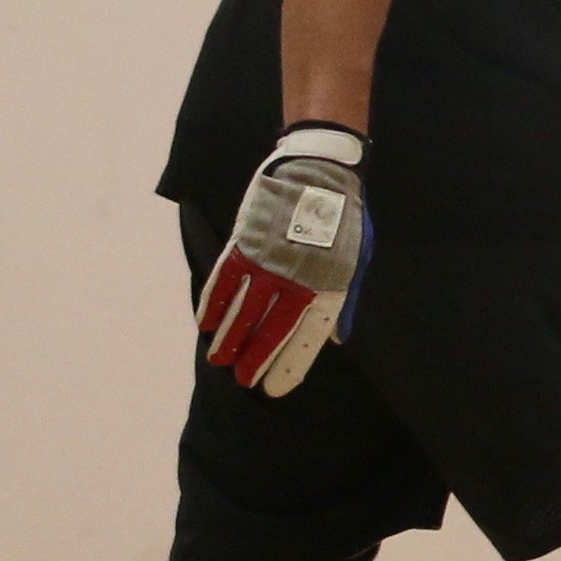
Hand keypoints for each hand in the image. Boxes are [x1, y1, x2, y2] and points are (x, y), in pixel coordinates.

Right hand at [196, 124, 373, 396]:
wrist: (319, 171)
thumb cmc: (343, 218)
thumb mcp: (355, 259)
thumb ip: (341, 299)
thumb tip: (336, 338)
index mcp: (330, 284)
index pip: (308, 337)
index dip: (290, 365)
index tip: (274, 389)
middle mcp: (298, 278)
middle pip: (272, 329)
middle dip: (255, 360)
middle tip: (242, 381)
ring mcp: (268, 262)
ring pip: (243, 311)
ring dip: (228, 338)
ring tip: (219, 360)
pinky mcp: (245, 244)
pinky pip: (224, 281)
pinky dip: (213, 304)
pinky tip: (205, 324)